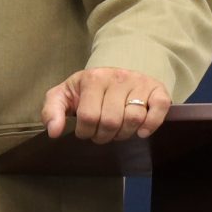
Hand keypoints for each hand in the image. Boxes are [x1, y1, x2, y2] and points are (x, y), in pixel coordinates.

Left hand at [41, 66, 170, 142]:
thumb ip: (51, 112)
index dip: (86, 132)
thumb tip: (53, 132)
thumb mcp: (62, 96)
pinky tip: (140, 132)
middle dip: (104, 135)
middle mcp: (118, 77)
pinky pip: (160, 108)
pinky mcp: (157, 89)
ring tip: (117, 132)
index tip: (85, 132)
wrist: (111, 75)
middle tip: (101, 135)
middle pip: (112, 120)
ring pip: (134, 118)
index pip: (89, 116)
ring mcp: (139, 82)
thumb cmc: (85, 90)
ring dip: (124, 134)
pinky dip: (151, 124)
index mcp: (92, 79)